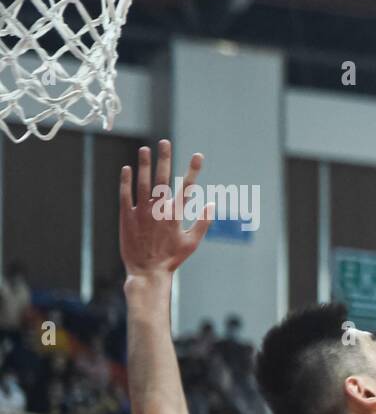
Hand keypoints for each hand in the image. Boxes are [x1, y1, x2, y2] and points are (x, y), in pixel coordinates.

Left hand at [119, 140, 213, 278]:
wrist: (147, 271)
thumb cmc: (172, 259)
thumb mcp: (192, 242)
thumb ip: (202, 222)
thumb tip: (212, 204)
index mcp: (176, 214)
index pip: (187, 187)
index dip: (193, 169)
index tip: (198, 155)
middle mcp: (159, 209)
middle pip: (162, 179)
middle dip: (165, 159)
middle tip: (165, 142)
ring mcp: (142, 211)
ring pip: (143, 183)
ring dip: (144, 165)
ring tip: (145, 149)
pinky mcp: (127, 216)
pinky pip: (126, 194)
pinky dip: (126, 181)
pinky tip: (127, 169)